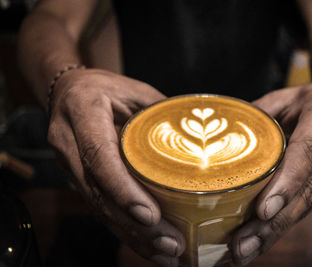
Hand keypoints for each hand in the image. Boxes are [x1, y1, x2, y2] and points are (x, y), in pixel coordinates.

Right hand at [47, 68, 185, 265]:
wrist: (65, 92)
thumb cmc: (103, 88)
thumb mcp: (134, 89)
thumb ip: (162, 112)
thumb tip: (200, 138)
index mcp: (83, 114)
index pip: (98, 155)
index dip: (122, 188)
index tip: (149, 215)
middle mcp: (69, 144)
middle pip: (98, 193)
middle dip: (134, 225)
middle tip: (170, 244)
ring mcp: (70, 166)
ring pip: (98, 208)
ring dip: (131, 235)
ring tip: (166, 254)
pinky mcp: (78, 180)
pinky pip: (99, 208)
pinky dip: (124, 229)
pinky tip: (147, 245)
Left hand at [230, 81, 311, 264]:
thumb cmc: (308, 99)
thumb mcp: (282, 96)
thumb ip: (254, 115)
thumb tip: (216, 137)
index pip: (307, 151)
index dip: (287, 182)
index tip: (263, 209)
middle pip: (307, 190)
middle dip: (275, 222)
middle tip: (243, 244)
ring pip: (307, 205)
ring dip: (274, 233)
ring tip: (244, 252)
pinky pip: (304, 207)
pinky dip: (279, 228)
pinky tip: (256, 243)